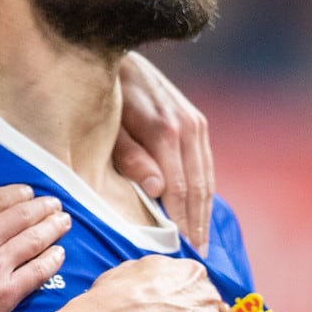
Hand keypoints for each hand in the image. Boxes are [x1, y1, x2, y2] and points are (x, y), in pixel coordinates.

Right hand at [0, 174, 70, 311]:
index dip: (17, 194)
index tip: (29, 192)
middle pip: (22, 216)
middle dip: (42, 208)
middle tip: (55, 204)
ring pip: (35, 240)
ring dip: (52, 228)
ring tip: (64, 222)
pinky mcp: (7, 293)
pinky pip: (37, 273)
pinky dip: (51, 261)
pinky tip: (60, 255)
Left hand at [113, 53, 212, 253]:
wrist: (115, 53)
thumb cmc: (103, 96)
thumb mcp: (109, 128)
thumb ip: (131, 158)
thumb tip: (157, 190)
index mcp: (167, 130)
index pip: (180, 189)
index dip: (183, 223)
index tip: (183, 251)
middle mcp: (188, 126)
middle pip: (200, 187)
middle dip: (199, 224)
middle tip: (198, 258)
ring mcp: (196, 122)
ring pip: (207, 177)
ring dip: (205, 211)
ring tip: (202, 242)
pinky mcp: (196, 121)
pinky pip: (205, 164)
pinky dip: (204, 191)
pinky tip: (199, 212)